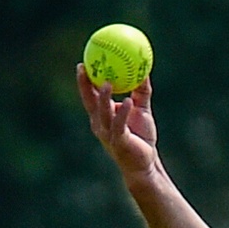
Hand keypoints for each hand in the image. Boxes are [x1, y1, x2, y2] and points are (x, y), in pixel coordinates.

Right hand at [76, 64, 157, 180]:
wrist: (146, 164)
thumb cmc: (142, 137)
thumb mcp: (141, 109)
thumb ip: (141, 91)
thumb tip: (144, 70)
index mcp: (102, 115)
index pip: (90, 95)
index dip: (85, 81)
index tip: (83, 63)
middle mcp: (101, 124)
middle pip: (89, 102)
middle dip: (84, 86)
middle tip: (84, 68)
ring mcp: (108, 134)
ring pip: (103, 113)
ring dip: (104, 98)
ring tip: (108, 83)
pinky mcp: (119, 142)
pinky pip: (120, 125)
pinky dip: (123, 113)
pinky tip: (128, 101)